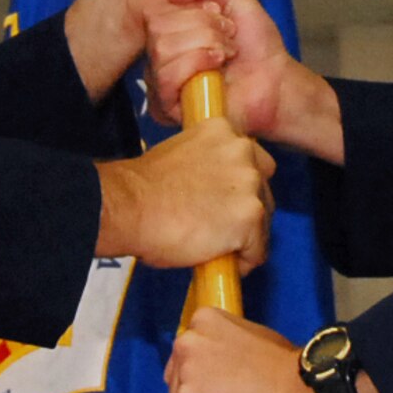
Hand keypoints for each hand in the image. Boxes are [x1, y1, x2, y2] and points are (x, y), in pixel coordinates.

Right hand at [95, 117, 275, 274]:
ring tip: (216, 248)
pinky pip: (258, 249)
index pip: (250, 160)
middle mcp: (243, 150)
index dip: (237, 187)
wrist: (130, 207)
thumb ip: (207, 164)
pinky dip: (243, 261)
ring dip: (245, 237)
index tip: (223, 203)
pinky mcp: (251, 216)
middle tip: (219, 229)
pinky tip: (219, 262)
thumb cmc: (143, 188)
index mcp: (224, 130)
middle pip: (262, 189)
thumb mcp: (181, 155)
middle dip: (245, 210)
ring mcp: (250, 183)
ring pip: (262, 220)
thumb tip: (214, 190)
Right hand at [146, 0, 344, 162]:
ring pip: (163, 50)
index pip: (157, 10)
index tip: (219, 14)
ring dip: (205, 45)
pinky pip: (166, 78)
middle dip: (203, 27)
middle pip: (159, 28)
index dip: (192, 9)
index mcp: (170, 31)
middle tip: (228, 38)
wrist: (276, 80)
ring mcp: (162, 82)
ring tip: (226, 55)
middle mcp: (160, 56)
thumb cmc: (256, 44)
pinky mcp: (169, 107)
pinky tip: (217, 68)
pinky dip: (196, 64)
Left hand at [165, 308, 331, 392]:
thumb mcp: (252, 337)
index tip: (222, 390)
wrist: (305, 391)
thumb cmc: (289, 367)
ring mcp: (186, 379)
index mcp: (203, 321)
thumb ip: (225, 348)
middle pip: (176, 383)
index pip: (185, 357)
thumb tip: (217, 371)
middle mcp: (187, 344)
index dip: (203, 379)